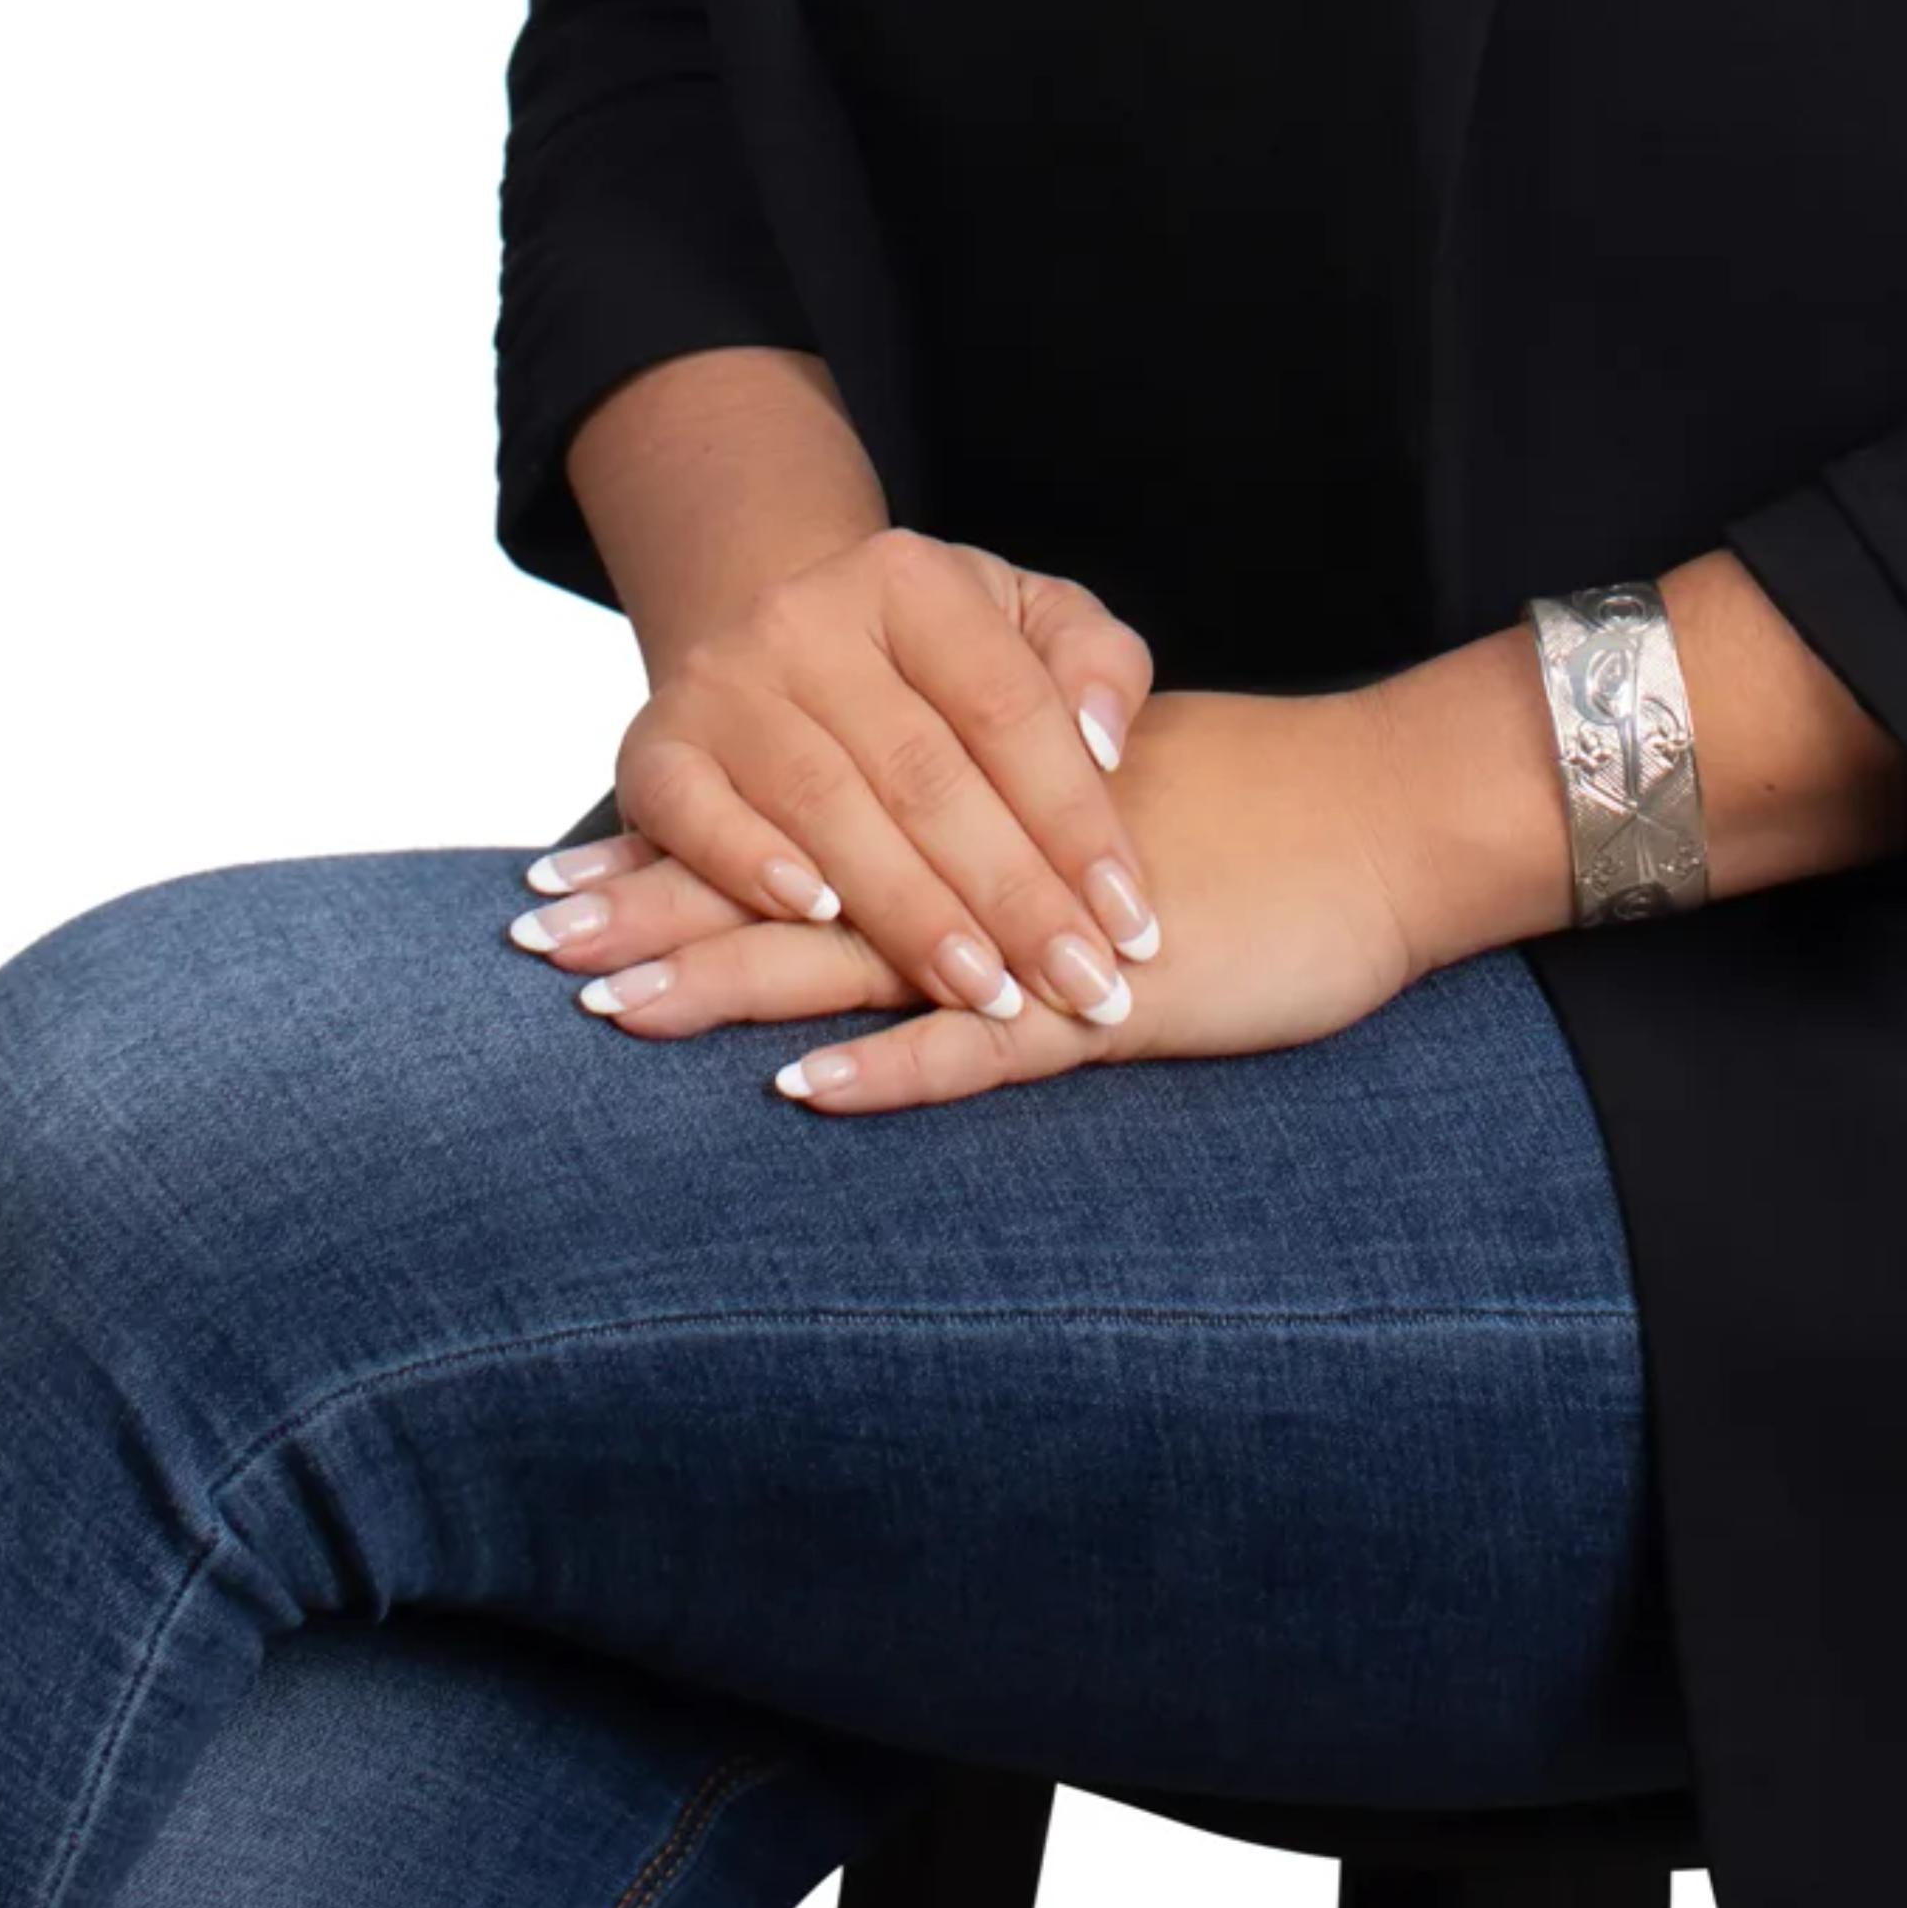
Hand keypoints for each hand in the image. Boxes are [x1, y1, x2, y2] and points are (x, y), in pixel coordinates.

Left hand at [506, 683, 1425, 1108]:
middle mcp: (976, 863)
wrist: (1381, 820)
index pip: (790, 831)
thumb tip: (888, 876)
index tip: (550, 879)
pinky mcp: (1102, 1006)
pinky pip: (977, 1048)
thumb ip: (989, 846)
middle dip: (651, 915)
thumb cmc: (1248, 826)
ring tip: (607, 1004)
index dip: (670, 856)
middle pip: (785, 891)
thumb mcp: (1092, 822)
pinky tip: (798, 1092)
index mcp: (964, 815)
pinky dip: (888, 1069)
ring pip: (851, 961)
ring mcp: (1032, 936)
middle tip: (525, 935)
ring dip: (725, 983)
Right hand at [512, 525, 1163, 1035]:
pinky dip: (756, 871)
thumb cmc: (936, 658)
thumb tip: (1106, 741)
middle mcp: (808, 617)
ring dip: (913, 915)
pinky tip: (822, 923)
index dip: (1077, 822)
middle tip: (1082, 988)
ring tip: (991, 995)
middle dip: (1013, 897)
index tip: (1133, 924)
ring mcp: (723, 682)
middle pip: (925, 772)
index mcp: (913, 578)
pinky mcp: (656, 749)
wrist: (784, 640)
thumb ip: (1095, 663)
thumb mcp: (1028, 622)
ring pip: (829, 808)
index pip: (1010, 708)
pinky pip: (700, 818)